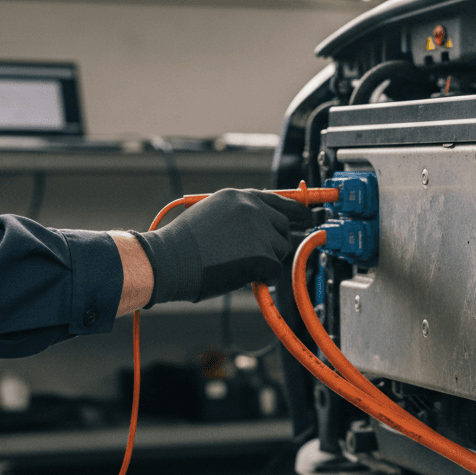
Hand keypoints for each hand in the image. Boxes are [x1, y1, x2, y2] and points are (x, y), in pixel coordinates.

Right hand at [133, 189, 311, 305]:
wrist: (170, 261)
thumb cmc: (183, 246)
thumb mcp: (212, 215)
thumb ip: (238, 216)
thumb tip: (263, 229)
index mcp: (238, 196)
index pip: (278, 199)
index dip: (294, 211)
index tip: (306, 217)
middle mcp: (252, 208)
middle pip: (284, 226)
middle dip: (277, 242)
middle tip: (265, 256)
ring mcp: (259, 231)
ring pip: (280, 249)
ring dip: (267, 261)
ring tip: (238, 265)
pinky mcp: (261, 255)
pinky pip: (275, 271)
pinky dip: (263, 278)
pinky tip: (242, 276)